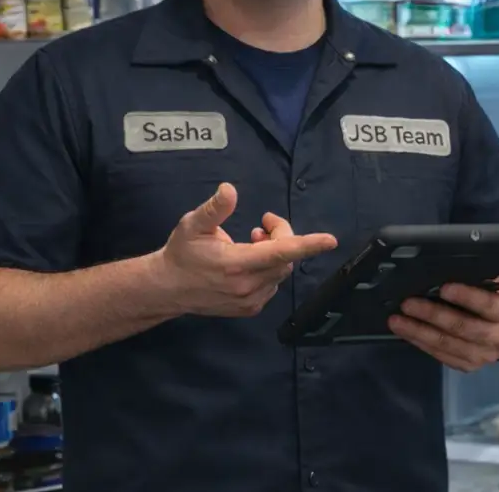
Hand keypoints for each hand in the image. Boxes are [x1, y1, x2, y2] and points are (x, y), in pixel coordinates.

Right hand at [158, 183, 336, 317]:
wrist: (168, 288)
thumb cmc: (181, 253)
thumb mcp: (192, 225)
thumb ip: (214, 208)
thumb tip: (230, 190)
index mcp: (236, 263)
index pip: (280, 252)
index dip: (307, 245)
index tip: (330, 241)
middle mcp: (247, 285)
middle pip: (285, 258)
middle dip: (282, 236)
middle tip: (264, 223)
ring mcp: (250, 301)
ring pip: (281, 272)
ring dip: (276, 253)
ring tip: (254, 240)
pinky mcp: (250, 309)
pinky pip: (273, 284)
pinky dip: (271, 268)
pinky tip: (251, 261)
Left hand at [388, 283, 498, 372]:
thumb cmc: (496, 299)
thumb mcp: (496, 287)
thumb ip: (478, 279)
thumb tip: (446, 265)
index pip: (487, 305)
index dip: (466, 297)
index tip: (444, 288)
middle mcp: (498, 338)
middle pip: (462, 327)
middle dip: (432, 315)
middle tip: (407, 304)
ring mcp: (483, 356)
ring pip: (447, 345)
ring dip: (418, 332)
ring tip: (396, 321)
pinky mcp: (468, 366)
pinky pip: (441, 356)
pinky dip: (420, 343)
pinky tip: (406, 332)